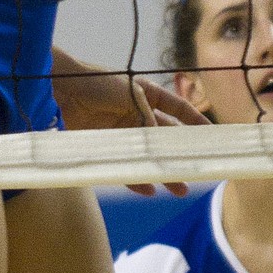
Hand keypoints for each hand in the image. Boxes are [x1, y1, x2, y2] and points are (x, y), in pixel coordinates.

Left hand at [51, 48, 208, 196]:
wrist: (61, 89)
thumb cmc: (97, 82)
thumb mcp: (130, 95)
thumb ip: (148, 118)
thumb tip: (164, 142)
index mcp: (146, 94)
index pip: (177, 109)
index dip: (194, 120)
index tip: (211, 135)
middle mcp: (138, 114)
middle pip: (165, 138)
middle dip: (180, 155)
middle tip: (196, 173)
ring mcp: (122, 133)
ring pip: (148, 156)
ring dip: (163, 172)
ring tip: (179, 189)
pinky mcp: (107, 147)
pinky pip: (126, 167)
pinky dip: (137, 178)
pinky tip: (149, 189)